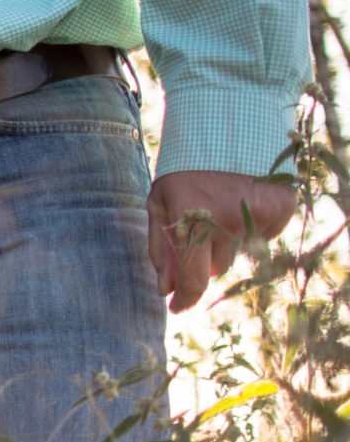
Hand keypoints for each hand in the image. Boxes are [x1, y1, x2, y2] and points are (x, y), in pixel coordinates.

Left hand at [148, 169, 295, 311]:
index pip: (194, 278)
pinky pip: (263, 237)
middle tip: (199, 227)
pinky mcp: (280, 209)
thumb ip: (161, 249)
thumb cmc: (184, 173)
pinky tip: (242, 203)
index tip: (178, 308)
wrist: (226, 133)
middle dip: (203, 256)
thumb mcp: (160, 206)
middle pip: (215, 268)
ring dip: (227, 241)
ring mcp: (258, 215)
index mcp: (192, 220)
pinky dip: (251, 227)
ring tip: (220, 209)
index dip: (186, 298)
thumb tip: (165, 290)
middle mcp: (228, 221)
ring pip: (239, 254)